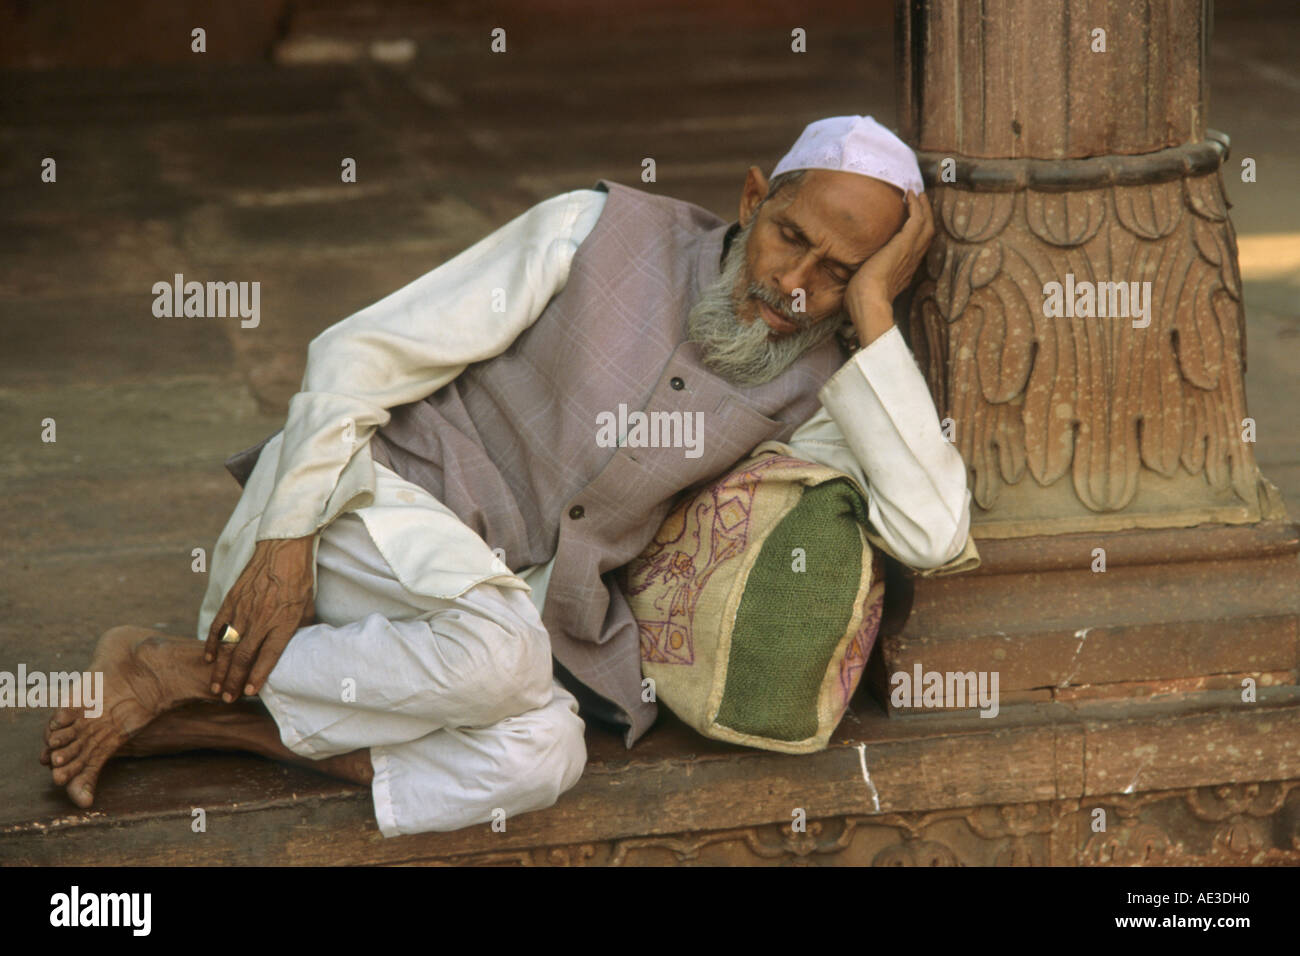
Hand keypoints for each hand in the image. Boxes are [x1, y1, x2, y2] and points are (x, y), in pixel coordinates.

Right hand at [205, 534, 316, 701]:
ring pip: (227, 646)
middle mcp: (261, 619)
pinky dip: (211, 644)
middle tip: (226, 698)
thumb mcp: (309, 607)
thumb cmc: (300, 579)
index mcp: (283, 623)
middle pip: (243, 657)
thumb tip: (302, 649)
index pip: (268, 656)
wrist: (284, 549)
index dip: (257, 676)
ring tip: (215, 686)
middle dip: (233, 681)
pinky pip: (218, 626)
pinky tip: (208, 658)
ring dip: (220, 669)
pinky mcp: (232, 599)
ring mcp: (243, 609)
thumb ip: (302, 630)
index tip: (248, 693)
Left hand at [843, 190, 935, 339]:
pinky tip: (911, 196)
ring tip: (918, 194)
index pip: (915, 250)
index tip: (912, 224)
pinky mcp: (905, 244)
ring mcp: (910, 252)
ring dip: (923, 208)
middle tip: (921, 201)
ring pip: (926, 225)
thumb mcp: (864, 289)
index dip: (916, 235)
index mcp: (903, 273)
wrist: (868, 303)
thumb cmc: (861, 303)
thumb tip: (850, 285)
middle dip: (926, 217)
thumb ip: (862, 282)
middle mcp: (911, 262)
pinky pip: (917, 219)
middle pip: (926, 235)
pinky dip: (916, 206)